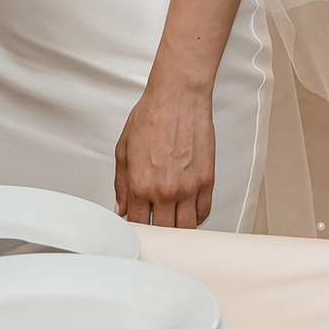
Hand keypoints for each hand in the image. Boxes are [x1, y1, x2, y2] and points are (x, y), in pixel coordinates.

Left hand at [113, 74, 216, 229]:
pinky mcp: (207, 180)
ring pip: (186, 228)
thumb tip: (122, 207)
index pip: (139, 224)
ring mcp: (189, 188)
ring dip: (179, 228)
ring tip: (172, 220)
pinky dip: (196, 216)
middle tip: (156, 224)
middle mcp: (165, 191)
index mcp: (141, 185)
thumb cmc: (152, 116)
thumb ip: (121, 184)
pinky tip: (188, 210)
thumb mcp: (123, 150)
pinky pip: (204, 212)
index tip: (139, 227)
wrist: (178, 98)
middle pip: (164, 231)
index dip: (138, 229)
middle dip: (158, 231)